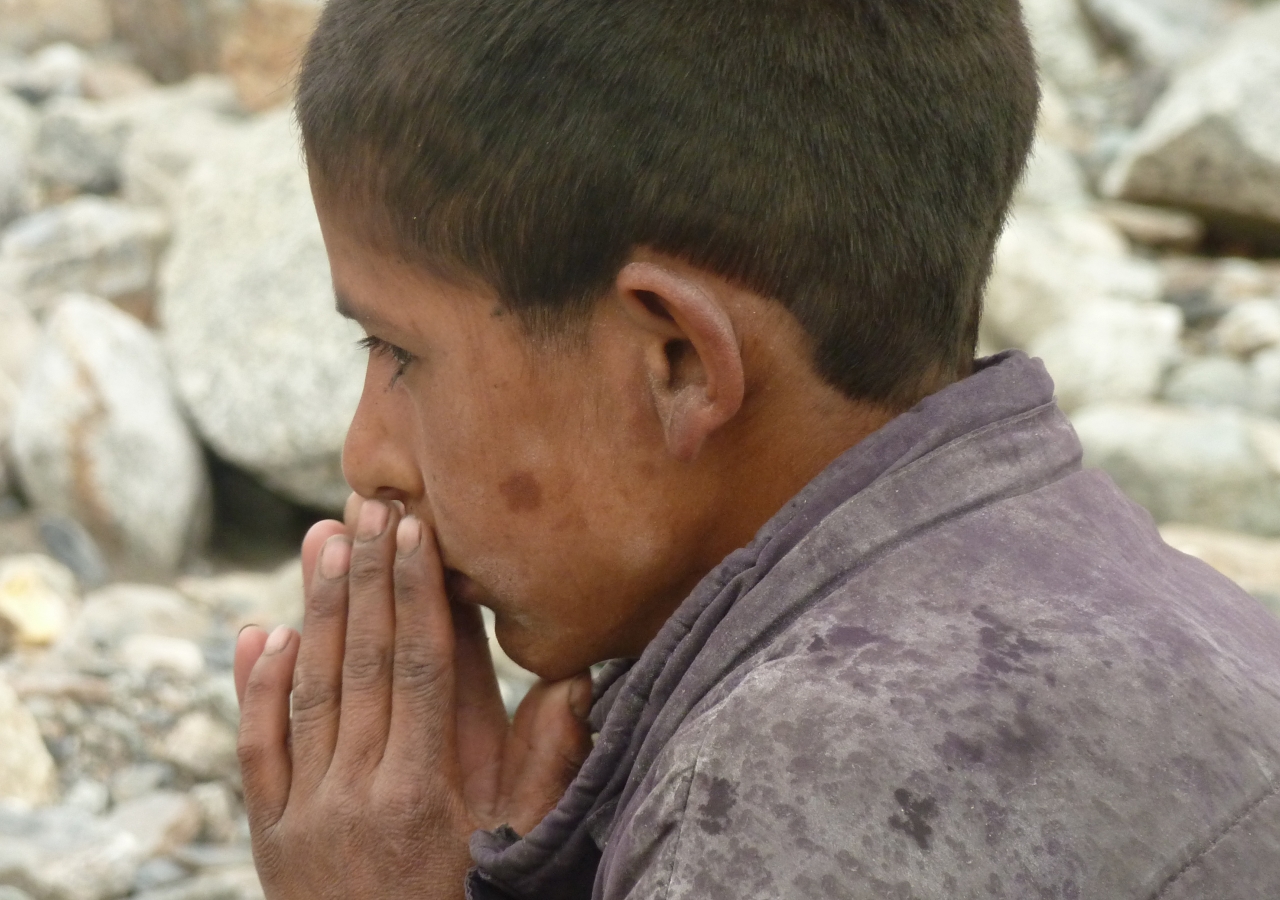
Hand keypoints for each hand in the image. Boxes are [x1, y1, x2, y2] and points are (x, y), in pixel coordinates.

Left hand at [234, 496, 593, 899]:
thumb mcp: (523, 844)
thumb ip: (547, 762)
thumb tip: (577, 675)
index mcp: (423, 791)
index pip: (420, 667)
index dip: (417, 593)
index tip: (416, 529)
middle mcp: (357, 791)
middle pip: (362, 663)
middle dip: (366, 577)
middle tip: (368, 504)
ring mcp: (305, 810)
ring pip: (309, 691)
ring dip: (314, 611)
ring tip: (322, 539)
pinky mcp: (270, 832)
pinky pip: (256, 750)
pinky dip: (255, 690)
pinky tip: (261, 633)